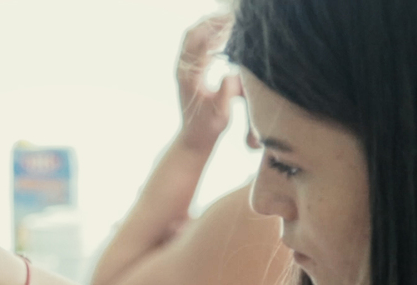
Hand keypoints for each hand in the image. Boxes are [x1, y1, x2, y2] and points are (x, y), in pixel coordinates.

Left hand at [177, 14, 241, 152]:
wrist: (193, 137)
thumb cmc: (208, 127)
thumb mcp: (221, 113)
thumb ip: (226, 93)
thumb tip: (232, 72)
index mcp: (191, 77)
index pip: (202, 44)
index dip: (217, 29)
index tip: (233, 21)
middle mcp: (183, 70)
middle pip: (193, 34)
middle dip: (211, 21)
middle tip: (231, 15)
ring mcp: (183, 69)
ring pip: (192, 37)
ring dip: (208, 25)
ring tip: (228, 19)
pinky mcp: (187, 71)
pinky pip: (195, 46)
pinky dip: (207, 35)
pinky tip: (223, 33)